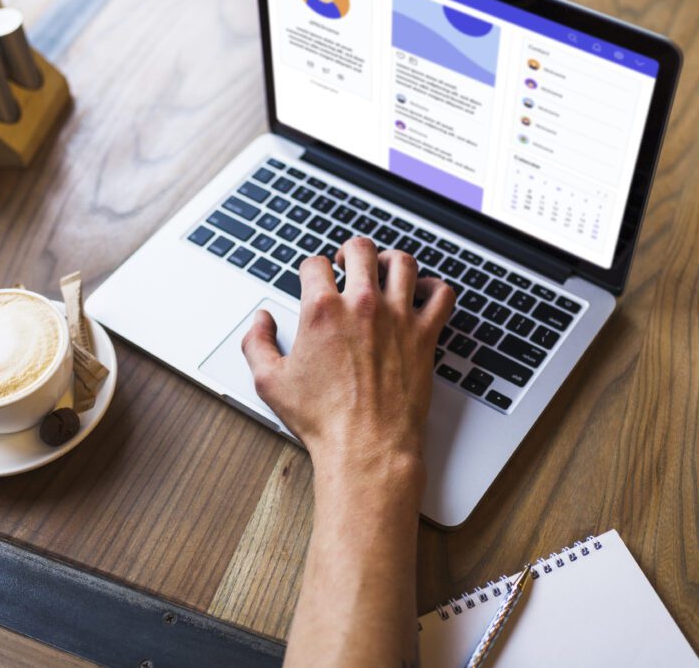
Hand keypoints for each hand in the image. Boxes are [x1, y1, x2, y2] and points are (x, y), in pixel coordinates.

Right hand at [241, 237, 454, 491]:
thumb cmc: (323, 420)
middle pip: (360, 250)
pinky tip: (424, 292)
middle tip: (346, 261)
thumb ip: (256, 343)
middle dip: (349, 251)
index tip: (312, 278)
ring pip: (403, 263)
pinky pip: (442, 295)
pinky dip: (436, 287)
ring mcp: (398, 318)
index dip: (310, 269)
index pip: (314, 264)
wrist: (366, 447)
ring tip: (384, 268)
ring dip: (390, 259)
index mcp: (322, 310)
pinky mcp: (425, 336)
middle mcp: (362, 305)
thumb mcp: (269, 382)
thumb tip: (261, 320)